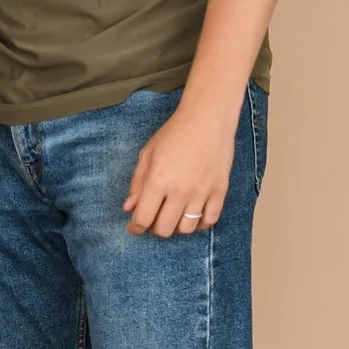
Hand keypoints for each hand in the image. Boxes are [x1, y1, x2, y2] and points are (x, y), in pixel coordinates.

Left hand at [123, 102, 237, 237]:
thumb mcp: (147, 154)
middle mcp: (180, 191)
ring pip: (186, 229)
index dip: (135, 228)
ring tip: (173, 217)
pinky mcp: (220, 191)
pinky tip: (192, 217)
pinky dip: (199, 224)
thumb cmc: (174, 133)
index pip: (143, 218)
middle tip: (153, 219)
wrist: (208, 119)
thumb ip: (137, 183)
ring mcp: (202, 193)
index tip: (134, 228)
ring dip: (176, 227)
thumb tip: (129, 208)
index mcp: (158, 180)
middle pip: (164, 229)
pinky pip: (209, 221)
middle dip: (154, 228)